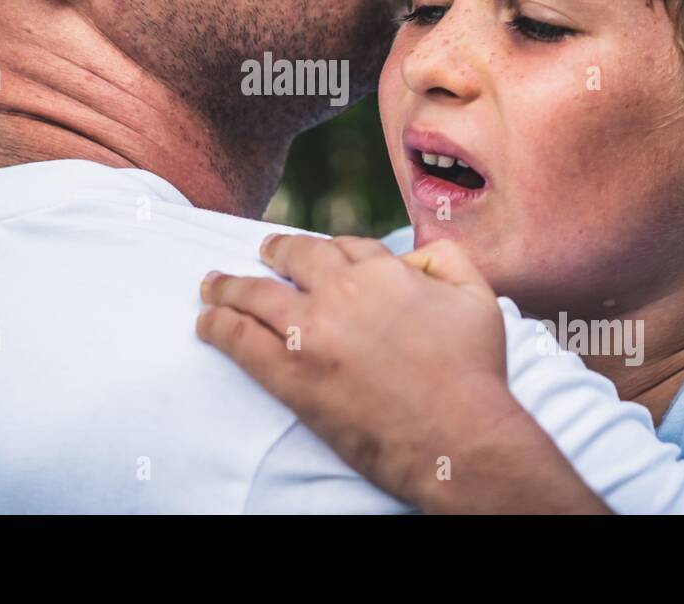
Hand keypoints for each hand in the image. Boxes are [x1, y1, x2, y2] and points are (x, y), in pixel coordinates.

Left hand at [197, 234, 523, 509]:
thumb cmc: (474, 372)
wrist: (458, 436)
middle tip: (262, 253)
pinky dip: (218, 327)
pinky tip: (205, 322)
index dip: (329, 250)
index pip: (345, 247)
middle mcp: (341, 292)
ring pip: (256, 294)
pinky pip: (240, 340)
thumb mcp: (478, 299)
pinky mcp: (291, 375)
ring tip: (212, 284)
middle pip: (295, 258)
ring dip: (229, 285)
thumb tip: (418, 251)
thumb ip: (449, 260)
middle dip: (275, 252)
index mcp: (383, 271)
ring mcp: (310, 332)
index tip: (317, 256)